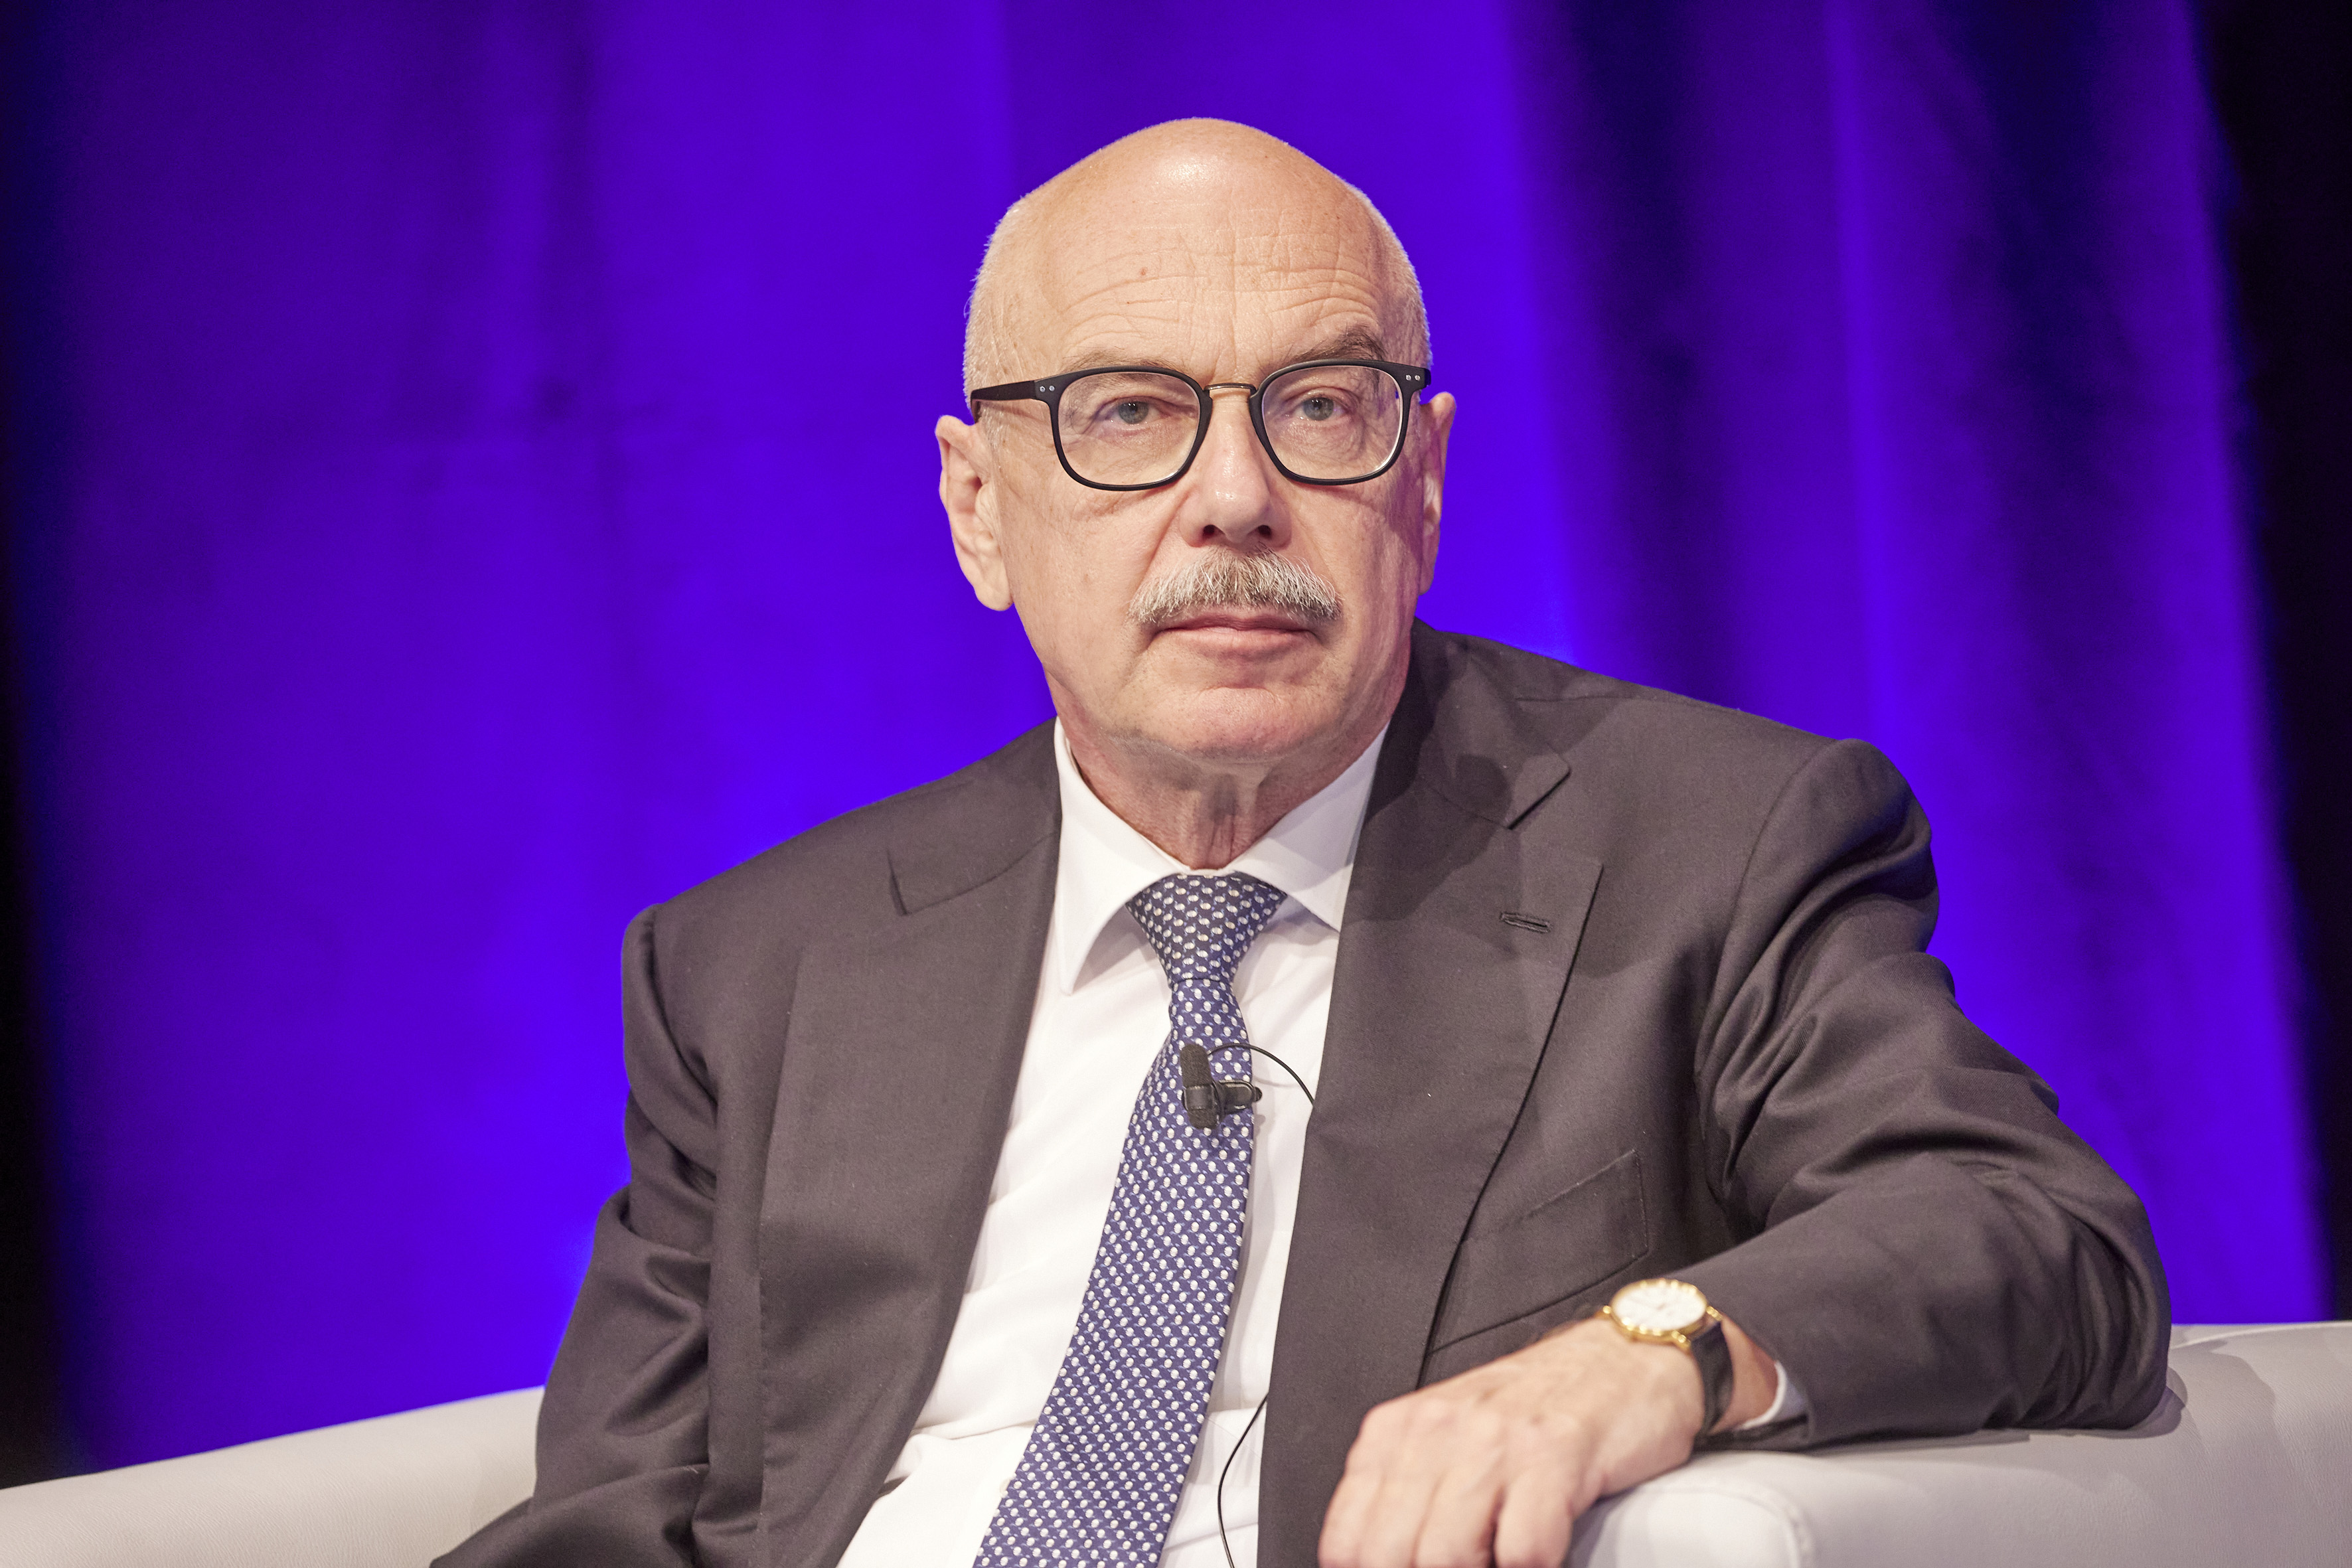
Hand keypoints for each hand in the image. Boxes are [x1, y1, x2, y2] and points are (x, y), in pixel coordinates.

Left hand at [1317, 1314, 1776, 1567]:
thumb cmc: (1538, 1405)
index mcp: (1399, 1429)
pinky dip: (1531, 1565)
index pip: (1347, 1539)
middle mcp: (1438, 1430)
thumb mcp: (1451, 1436)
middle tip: (1466, 1567)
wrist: (1624, 1357)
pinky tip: (1541, 1553)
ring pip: (1447, 1556)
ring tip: (1499, 1561)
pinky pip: (1524, 1549)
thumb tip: (1383, 1556)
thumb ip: (1411, 1494)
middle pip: (1392, 1554)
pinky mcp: (1554, 1455)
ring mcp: (1495, 1441)